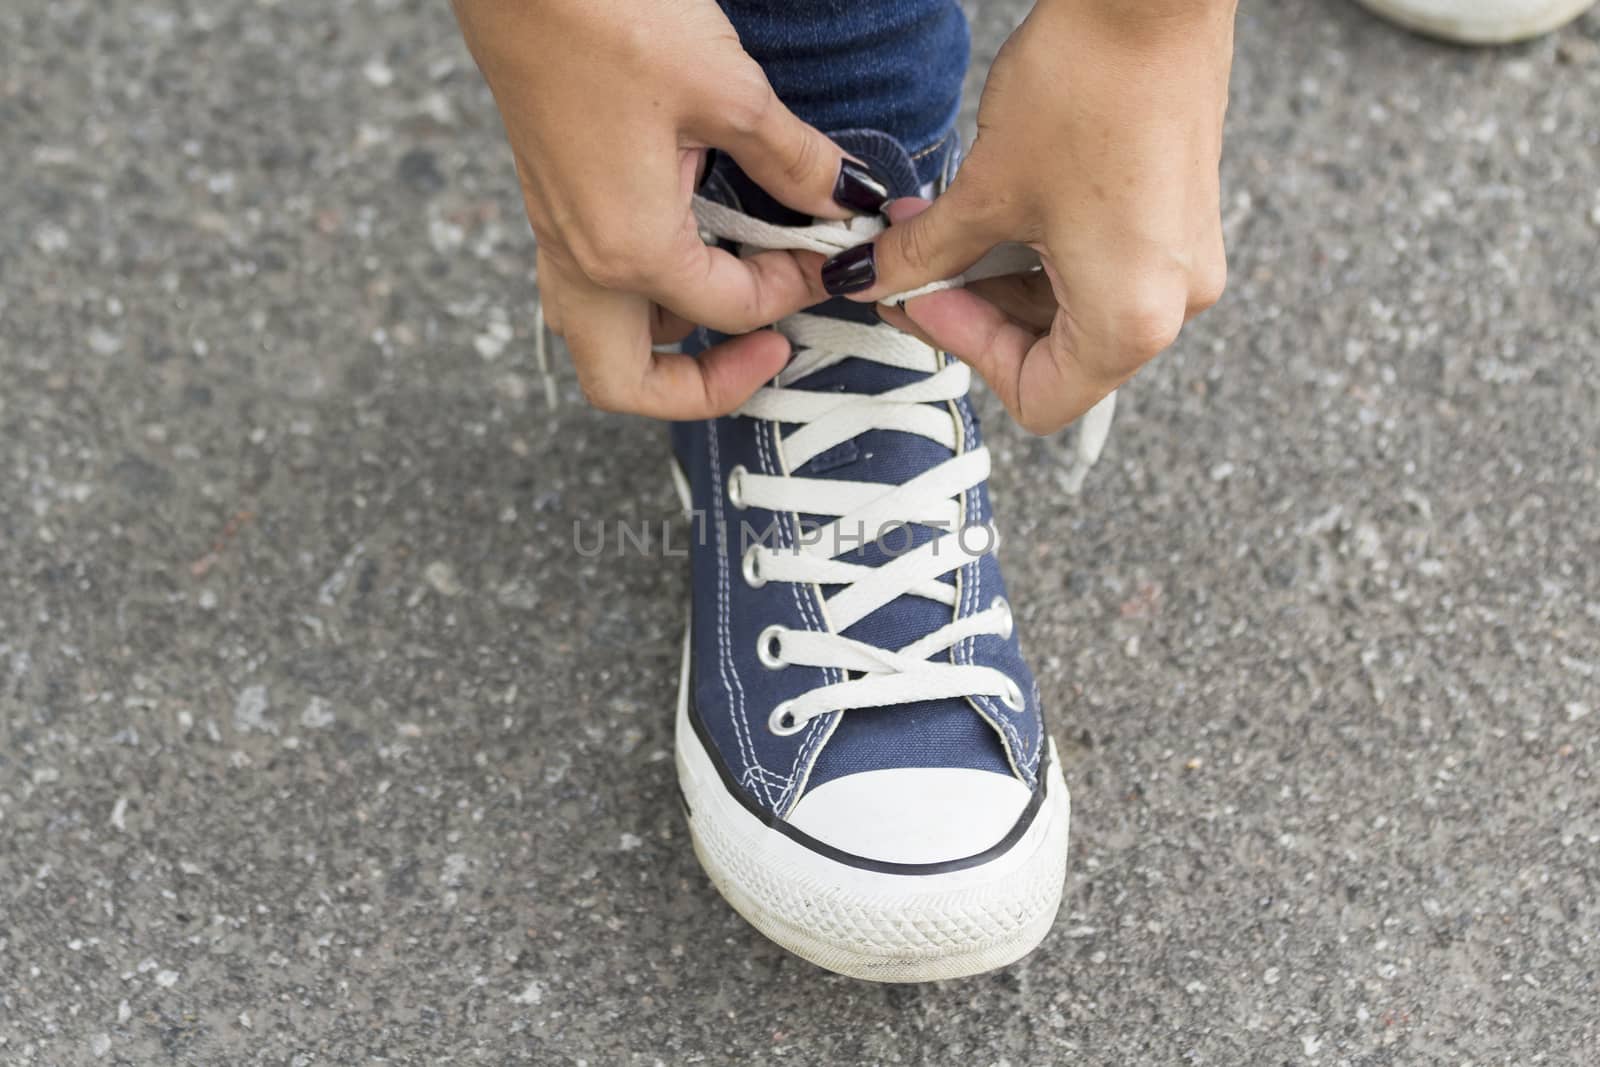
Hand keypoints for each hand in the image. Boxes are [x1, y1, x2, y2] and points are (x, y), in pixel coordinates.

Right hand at [452, 0, 889, 417]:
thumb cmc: (607, 18)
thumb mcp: (728, 92)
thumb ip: (793, 162)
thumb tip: (843, 196)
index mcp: (629, 249)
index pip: (730, 310)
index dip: (793, 291)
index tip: (829, 253)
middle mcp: (583, 261)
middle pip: (629, 385)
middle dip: (701, 388)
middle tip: (765, 350)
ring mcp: (557, 235)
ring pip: (604, 339)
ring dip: (668, 340)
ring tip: (733, 289)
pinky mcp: (551, 203)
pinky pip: (593, 286)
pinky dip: (646, 291)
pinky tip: (692, 238)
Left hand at [824, 0, 1234, 433]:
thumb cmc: (1088, 86)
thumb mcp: (986, 188)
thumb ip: (922, 256)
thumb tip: (870, 280)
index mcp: (1133, 319)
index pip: (1039, 397)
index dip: (965, 350)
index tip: (922, 297)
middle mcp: (1175, 305)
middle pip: (1058, 360)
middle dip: (977, 314)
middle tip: (917, 267)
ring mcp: (1185, 264)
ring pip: (1075, 315)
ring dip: (1003, 282)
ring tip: (950, 227)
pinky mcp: (1180, 223)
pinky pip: (1103, 271)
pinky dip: (1042, 256)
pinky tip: (1001, 208)